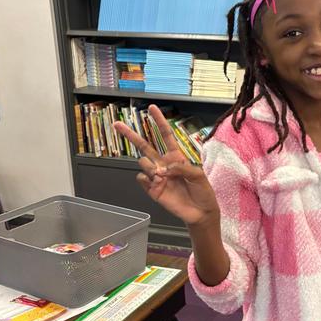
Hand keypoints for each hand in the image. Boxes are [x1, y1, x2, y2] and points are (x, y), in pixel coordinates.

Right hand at [113, 105, 219, 226]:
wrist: (200, 212)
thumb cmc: (203, 192)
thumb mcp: (199, 176)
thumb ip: (182, 168)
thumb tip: (163, 168)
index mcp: (176, 157)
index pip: (165, 135)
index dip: (159, 121)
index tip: (151, 107)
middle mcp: (164, 164)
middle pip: (144, 145)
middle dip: (131, 135)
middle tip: (117, 124)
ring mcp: (157, 177)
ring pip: (143, 162)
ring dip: (151, 167)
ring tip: (162, 177)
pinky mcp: (152, 190)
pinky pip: (141, 179)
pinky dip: (147, 180)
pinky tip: (156, 184)